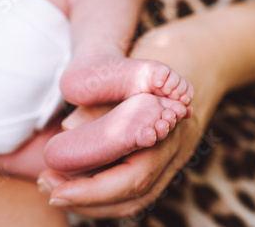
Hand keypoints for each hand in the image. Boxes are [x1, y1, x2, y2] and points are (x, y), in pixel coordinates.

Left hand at [37, 22, 225, 217]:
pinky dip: (107, 191)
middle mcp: (177, 152)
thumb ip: (105, 101)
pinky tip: (82, 181)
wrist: (206, 54)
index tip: (53, 187)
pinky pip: (138, 186)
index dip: (90, 191)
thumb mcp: (135, 70)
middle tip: (48, 187)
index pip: (132, 178)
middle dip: (86, 200)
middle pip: (134, 196)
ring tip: (58, 187)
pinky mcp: (167, 157)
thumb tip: (68, 129)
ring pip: (136, 197)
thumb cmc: (168, 57)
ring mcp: (175, 157)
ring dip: (94, 201)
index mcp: (173, 133)